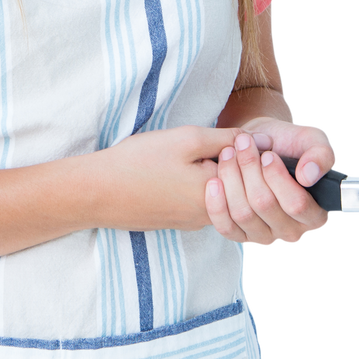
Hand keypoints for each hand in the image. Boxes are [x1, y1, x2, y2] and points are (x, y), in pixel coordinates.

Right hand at [94, 126, 242, 231]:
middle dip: (233, 162)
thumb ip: (226, 139)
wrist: (96, 192)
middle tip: (209, 143)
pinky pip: (202, 201)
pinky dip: (199, 183)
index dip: (247, 149)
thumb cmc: (140, 162)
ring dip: (215, 172)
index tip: (231, 136)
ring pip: (221, 194)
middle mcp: (209, 217)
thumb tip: (262, 140)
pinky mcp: (176, 221)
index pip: (251, 174)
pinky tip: (179, 168)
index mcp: (216, 197)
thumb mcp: (187, 139)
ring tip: (191, 153)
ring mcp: (191, 222)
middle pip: (239, 187)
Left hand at [205, 119, 335, 247]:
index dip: (278, 178)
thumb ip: (321, 155)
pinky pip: (225, 227)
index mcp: (316, 213)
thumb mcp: (313, 140)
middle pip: (264, 205)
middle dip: (249, 168)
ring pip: (243, 212)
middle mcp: (292, 231)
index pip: (297, 205)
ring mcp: (265, 236)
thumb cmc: (290, 143)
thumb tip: (308, 176)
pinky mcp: (241, 235)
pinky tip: (214, 181)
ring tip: (229, 153)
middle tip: (243, 144)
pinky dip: (216, 203)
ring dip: (231, 177)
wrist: (261, 143)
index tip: (267, 155)